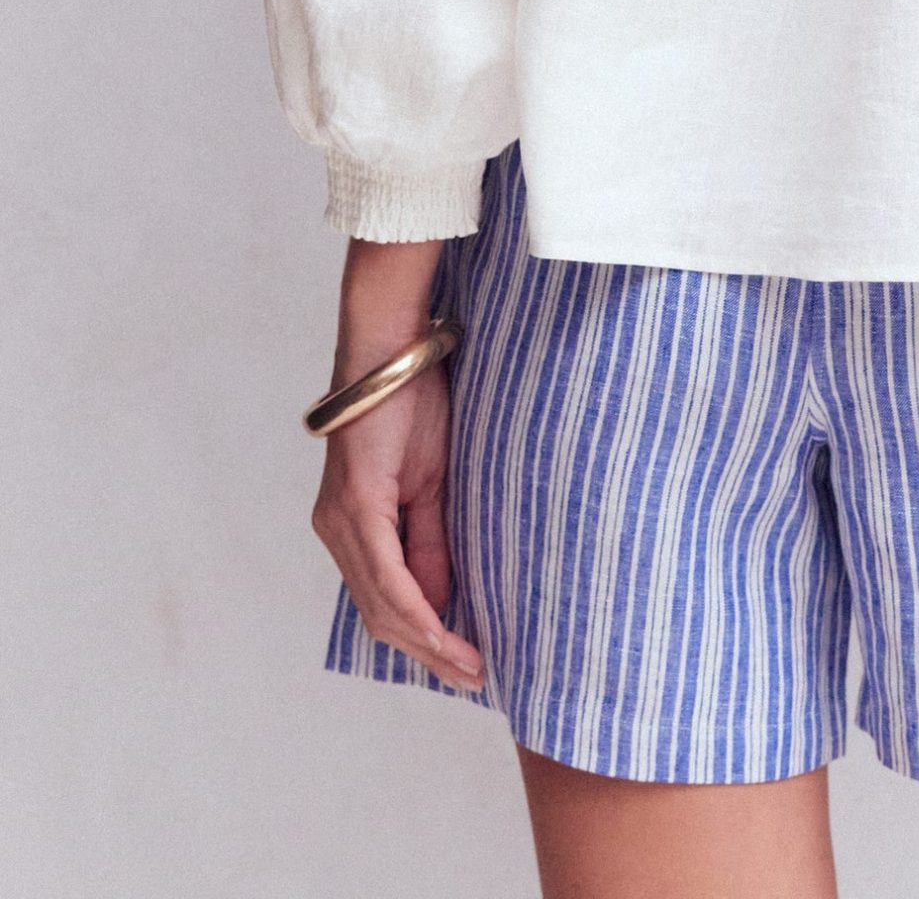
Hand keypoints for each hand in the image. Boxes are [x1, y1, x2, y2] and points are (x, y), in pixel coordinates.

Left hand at [308, 242, 484, 693]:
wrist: (393, 349)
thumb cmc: (414, 404)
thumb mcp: (432, 482)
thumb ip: (430, 540)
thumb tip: (442, 601)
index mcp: (353, 524)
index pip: (386, 602)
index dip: (426, 639)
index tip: (467, 664)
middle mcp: (336, 530)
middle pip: (380, 615)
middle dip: (429, 652)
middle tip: (474, 676)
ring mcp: (340, 520)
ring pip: (380, 604)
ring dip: (426, 640)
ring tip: (469, 664)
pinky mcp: (353, 505)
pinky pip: (384, 574)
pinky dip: (415, 607)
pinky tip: (441, 629)